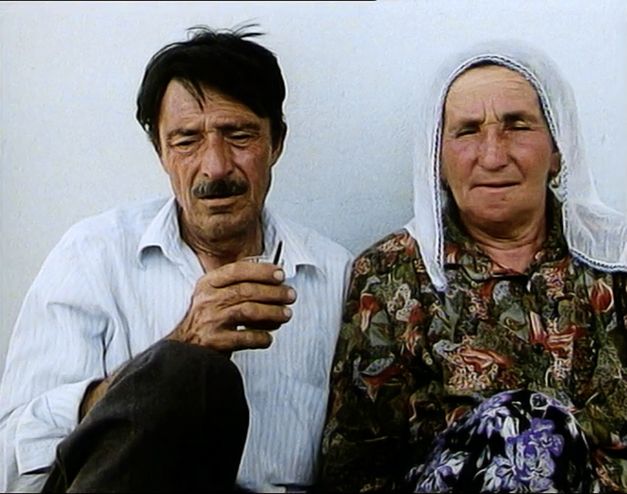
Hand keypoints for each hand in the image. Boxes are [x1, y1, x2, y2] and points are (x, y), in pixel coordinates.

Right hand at [167, 261, 295, 353]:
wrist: (184, 348)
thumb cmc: (206, 320)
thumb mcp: (213, 294)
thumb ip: (236, 285)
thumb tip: (274, 280)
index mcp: (208, 284)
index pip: (237, 270)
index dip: (261, 271)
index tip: (280, 274)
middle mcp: (208, 300)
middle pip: (247, 290)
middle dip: (274, 292)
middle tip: (290, 295)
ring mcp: (211, 320)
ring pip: (248, 311)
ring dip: (272, 312)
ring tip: (286, 314)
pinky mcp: (215, 341)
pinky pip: (246, 337)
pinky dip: (261, 337)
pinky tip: (268, 337)